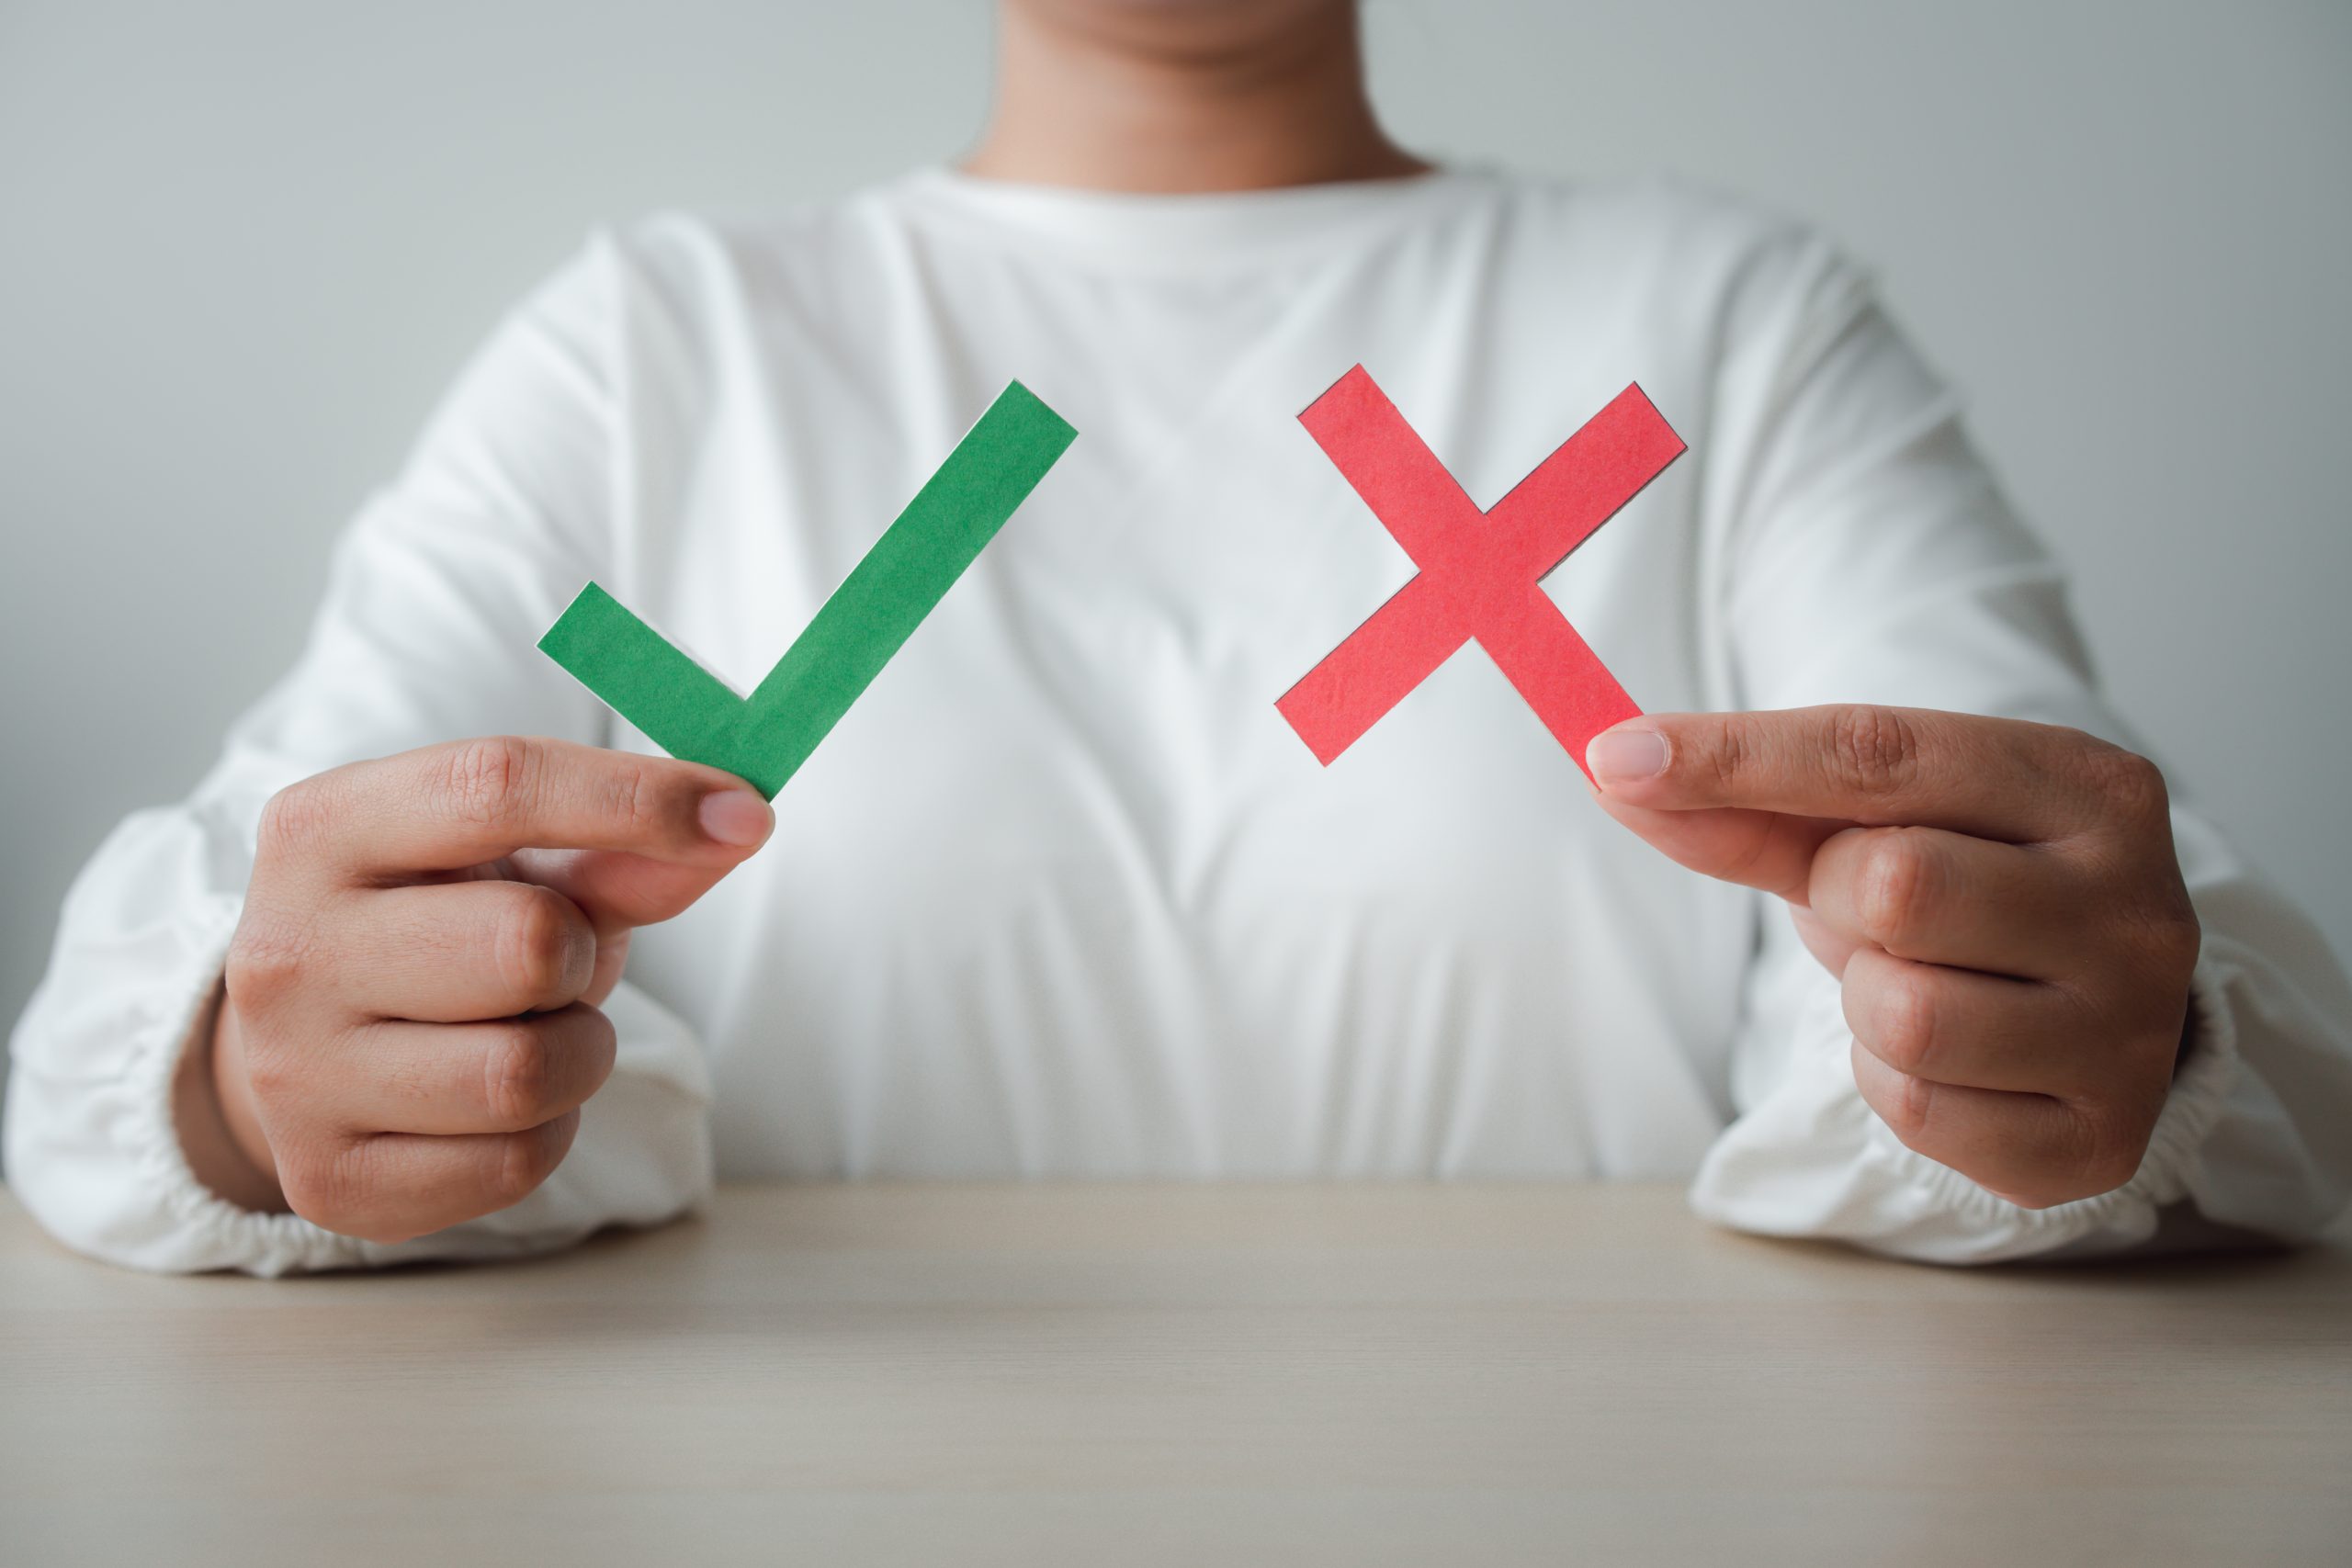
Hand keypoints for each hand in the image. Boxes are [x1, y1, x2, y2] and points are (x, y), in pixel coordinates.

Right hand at [189, 737, 771, 1241]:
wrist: (308, 1048)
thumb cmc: (437, 932)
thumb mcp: (518, 867)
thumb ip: (626, 847)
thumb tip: (739, 822)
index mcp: (323, 829)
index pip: (496, 786)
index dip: (638, 798)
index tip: (745, 814)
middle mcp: (286, 948)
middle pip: (527, 944)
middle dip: (582, 956)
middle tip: (554, 962)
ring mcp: (294, 1074)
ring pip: (523, 1075)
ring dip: (576, 1053)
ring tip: (532, 1032)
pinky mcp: (330, 1178)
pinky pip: (514, 1164)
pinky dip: (549, 1133)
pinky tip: (503, 1103)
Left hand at [1586, 705, 2199, 1208]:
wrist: (2093, 1008)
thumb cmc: (1967, 888)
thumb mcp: (1876, 825)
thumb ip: (1755, 805)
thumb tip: (1617, 768)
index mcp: (2090, 787)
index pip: (1880, 752)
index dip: (1734, 756)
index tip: (1614, 756)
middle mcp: (2137, 905)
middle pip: (1892, 885)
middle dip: (1834, 899)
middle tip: (1867, 909)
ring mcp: (2128, 1031)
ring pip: (1902, 1013)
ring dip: (1861, 999)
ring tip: (1912, 980)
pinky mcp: (2094, 1139)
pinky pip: (1915, 1108)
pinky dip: (1887, 1080)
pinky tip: (1940, 1055)